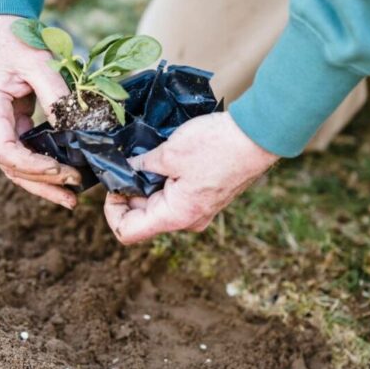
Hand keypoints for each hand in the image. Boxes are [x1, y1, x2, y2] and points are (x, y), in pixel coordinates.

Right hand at [0, 15, 81, 208]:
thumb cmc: (13, 41)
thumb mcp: (37, 60)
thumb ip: (54, 92)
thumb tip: (75, 126)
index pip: (2, 150)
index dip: (31, 165)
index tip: (60, 169)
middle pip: (9, 167)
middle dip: (41, 183)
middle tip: (73, 194)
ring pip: (16, 166)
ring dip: (42, 183)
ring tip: (70, 198)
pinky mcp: (11, 127)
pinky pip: (25, 153)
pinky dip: (43, 167)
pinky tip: (63, 176)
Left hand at [104, 112, 278, 243]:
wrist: (257, 136)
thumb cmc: (217, 146)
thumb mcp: (168, 153)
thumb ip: (140, 165)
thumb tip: (123, 168)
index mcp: (175, 216)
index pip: (127, 232)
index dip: (111, 210)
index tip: (113, 185)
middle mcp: (187, 220)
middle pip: (142, 217)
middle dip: (130, 191)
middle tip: (127, 162)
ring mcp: (198, 210)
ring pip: (159, 204)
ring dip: (148, 183)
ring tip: (149, 156)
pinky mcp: (206, 197)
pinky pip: (176, 195)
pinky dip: (165, 179)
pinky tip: (166, 156)